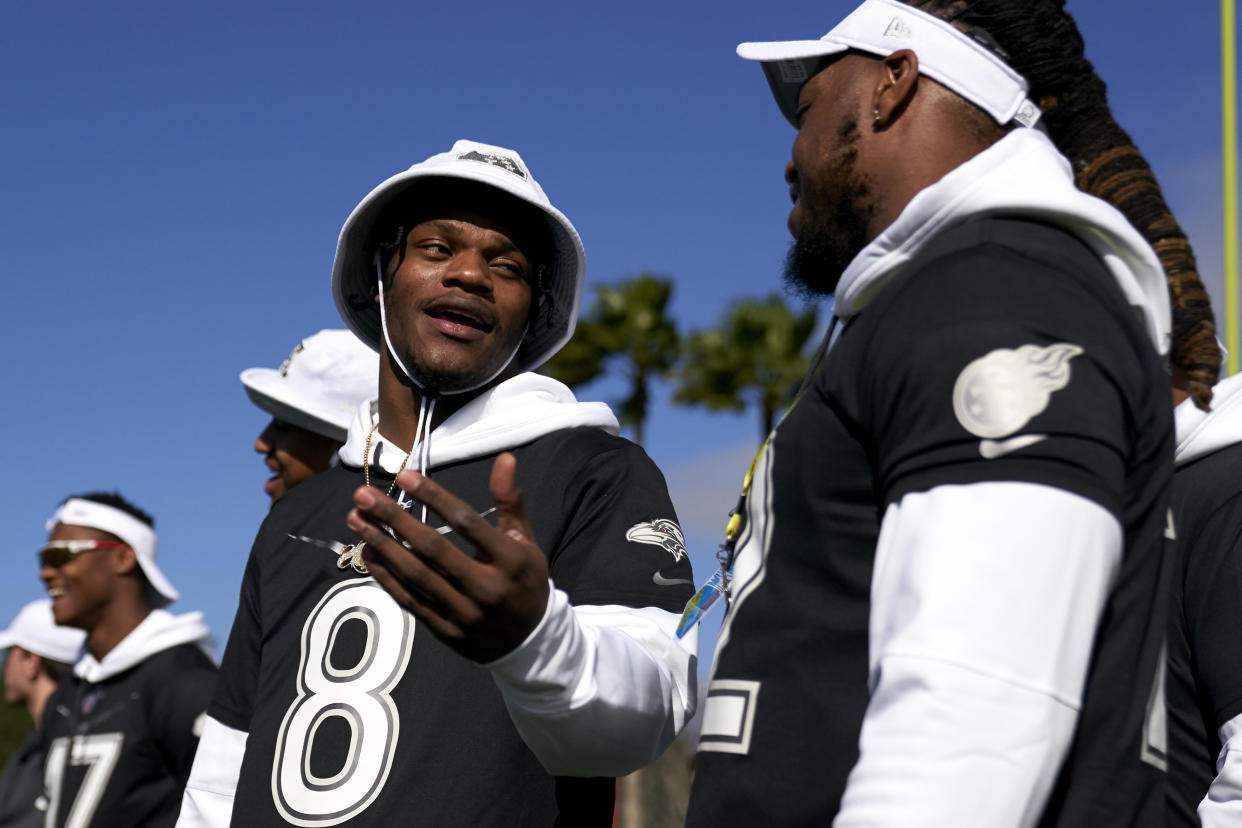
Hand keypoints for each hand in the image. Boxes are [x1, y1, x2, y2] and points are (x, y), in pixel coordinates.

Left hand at [346, 452, 549, 662]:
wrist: (529, 642)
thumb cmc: (524, 581)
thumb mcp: (525, 541)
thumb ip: (510, 500)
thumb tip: (505, 457)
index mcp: (510, 560)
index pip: (466, 522)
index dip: (433, 497)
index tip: (403, 476)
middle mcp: (486, 587)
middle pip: (433, 549)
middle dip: (394, 520)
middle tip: (363, 496)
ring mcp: (464, 613)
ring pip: (416, 576)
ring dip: (382, 546)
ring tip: (356, 520)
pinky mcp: (447, 632)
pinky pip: (411, 601)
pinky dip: (387, 578)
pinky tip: (368, 554)